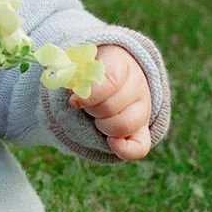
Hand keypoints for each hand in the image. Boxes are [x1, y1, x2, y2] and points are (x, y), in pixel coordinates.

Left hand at [71, 44, 151, 159]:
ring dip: (101, 125)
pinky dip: (123, 149)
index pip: (110, 82)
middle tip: (85, 105)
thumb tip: (69, 87)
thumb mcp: (81, 62)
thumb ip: (72, 70)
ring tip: (95, 116)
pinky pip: (139, 148)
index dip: (89, 95)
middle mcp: (137, 87)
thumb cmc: (90, 68)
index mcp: (122, 64)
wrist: (112, 73)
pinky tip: (110, 142)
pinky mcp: (142, 131)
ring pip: (123, 127)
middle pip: (111, 108)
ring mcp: (143, 110)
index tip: (73, 100)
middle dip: (91, 109)